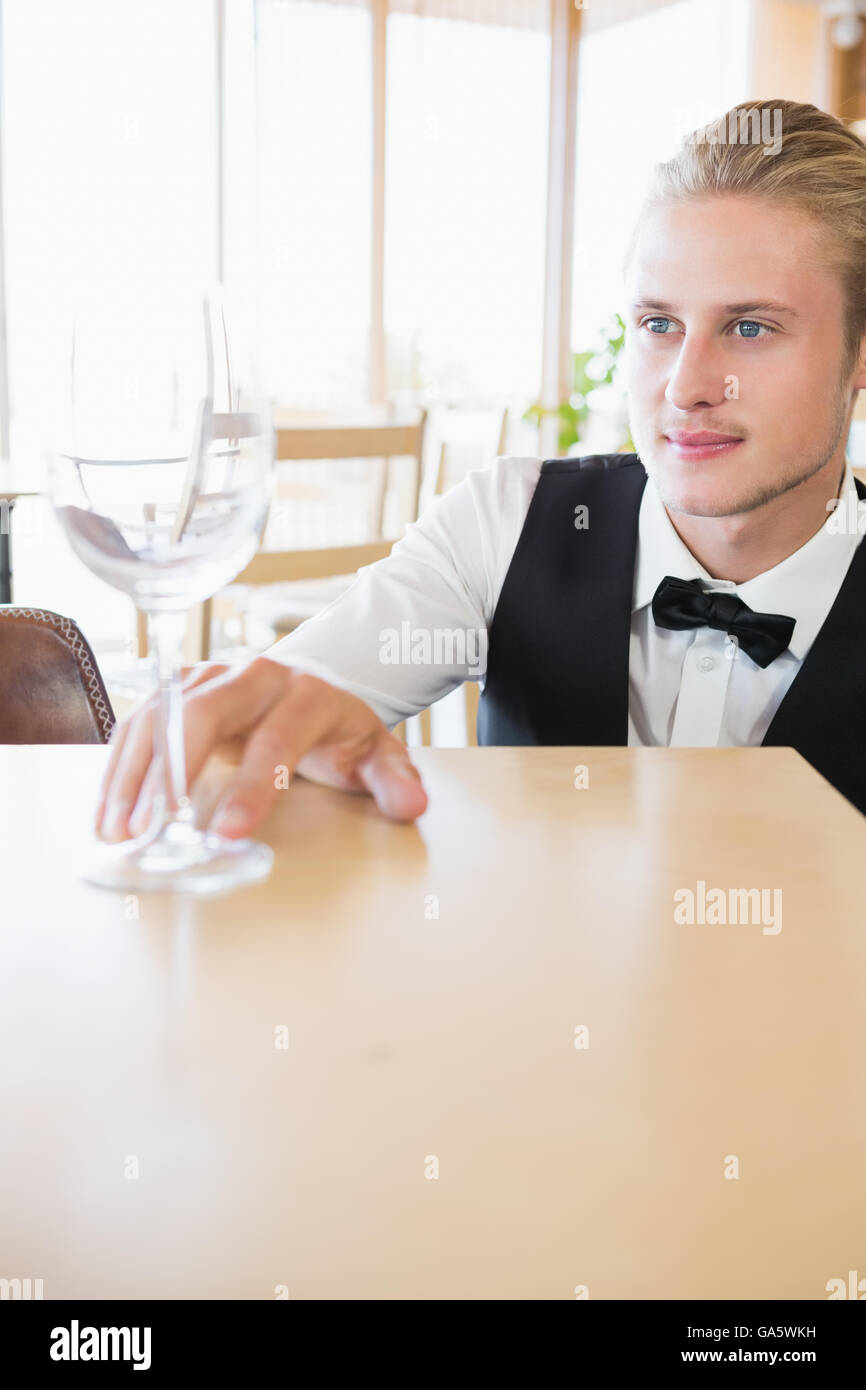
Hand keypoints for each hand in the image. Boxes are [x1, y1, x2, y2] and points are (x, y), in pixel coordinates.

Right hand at [95, 658, 428, 841]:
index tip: (226, 834)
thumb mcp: (376, 753)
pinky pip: (140, 721)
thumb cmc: (339, 731)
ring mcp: (210, 677)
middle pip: (203, 710)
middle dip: (174, 769)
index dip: (252, 785)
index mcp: (307, 693)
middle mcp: (253, 675)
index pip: (277, 737)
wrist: (312, 689)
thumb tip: (412, 803)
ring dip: (136, 772)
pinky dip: (121, 766)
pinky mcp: (178, 690)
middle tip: (152, 829)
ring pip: (162, 713)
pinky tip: (110, 811)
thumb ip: (393, 779)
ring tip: (120, 830)